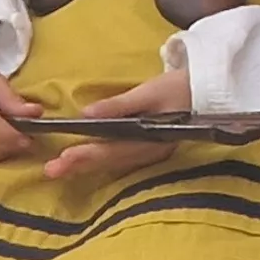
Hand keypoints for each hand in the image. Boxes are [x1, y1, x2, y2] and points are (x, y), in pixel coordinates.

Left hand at [42, 66, 194, 181]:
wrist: (208, 91)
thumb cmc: (181, 88)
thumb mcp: (150, 92)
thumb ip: (119, 105)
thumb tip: (86, 114)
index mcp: (152, 139)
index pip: (113, 149)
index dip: (86, 153)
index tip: (63, 157)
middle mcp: (150, 152)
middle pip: (109, 161)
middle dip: (79, 165)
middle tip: (51, 171)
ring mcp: (150, 152)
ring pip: (113, 162)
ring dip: (85, 166)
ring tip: (60, 169)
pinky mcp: (148, 147)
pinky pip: (119, 158)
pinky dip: (99, 160)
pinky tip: (84, 162)